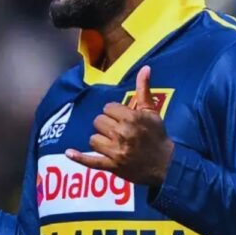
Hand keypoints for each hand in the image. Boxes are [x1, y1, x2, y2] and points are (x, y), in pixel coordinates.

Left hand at [66, 66, 173, 185]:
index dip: (114, 112)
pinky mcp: (111, 166)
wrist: (166, 164)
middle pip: (98, 121)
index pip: (108, 108)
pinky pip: (90, 161)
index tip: (123, 118)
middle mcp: (121, 134)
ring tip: (112, 143)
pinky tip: (69, 153)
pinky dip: (79, 157)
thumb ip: (143, 89)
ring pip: (93, 139)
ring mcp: (115, 152)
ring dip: (100, 140)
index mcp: (130, 118)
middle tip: (119, 131)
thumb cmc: (158, 136)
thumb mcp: (151, 112)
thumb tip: (145, 68)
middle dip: (107, 125)